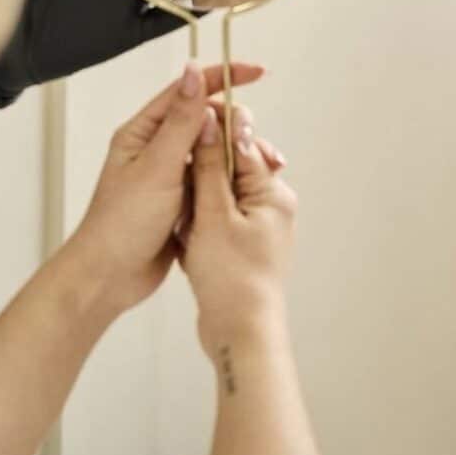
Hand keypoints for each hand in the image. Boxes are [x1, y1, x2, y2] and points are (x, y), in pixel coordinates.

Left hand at [72, 62, 263, 313]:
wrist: (110, 276)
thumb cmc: (122, 224)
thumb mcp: (157, 167)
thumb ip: (180, 122)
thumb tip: (192, 73)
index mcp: (143, 133)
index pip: (187, 92)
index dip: (223, 78)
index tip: (256, 73)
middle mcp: (156, 149)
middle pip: (207, 121)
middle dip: (236, 126)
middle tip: (255, 143)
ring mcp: (170, 175)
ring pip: (214, 152)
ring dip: (238, 155)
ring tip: (262, 166)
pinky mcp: (181, 201)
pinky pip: (213, 180)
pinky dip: (232, 179)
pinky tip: (249, 187)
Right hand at [179, 102, 296, 358]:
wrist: (240, 332)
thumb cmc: (232, 278)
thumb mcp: (214, 215)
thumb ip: (210, 166)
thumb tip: (209, 122)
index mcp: (272, 192)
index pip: (240, 143)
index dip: (208, 137)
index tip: (183, 133)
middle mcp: (270, 206)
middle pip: (226, 170)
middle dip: (198, 183)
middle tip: (185, 205)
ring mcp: (257, 228)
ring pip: (214, 199)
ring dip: (194, 210)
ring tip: (187, 233)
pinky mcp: (242, 247)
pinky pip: (213, 224)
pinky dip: (196, 231)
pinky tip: (188, 249)